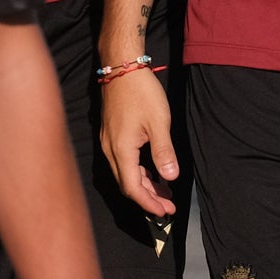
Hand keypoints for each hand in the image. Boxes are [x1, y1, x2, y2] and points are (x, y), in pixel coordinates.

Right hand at [98, 66, 178, 216]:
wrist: (121, 66)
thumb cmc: (140, 91)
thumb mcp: (159, 122)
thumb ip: (164, 152)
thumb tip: (170, 178)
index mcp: (121, 149)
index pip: (132, 188)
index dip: (149, 203)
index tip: (165, 212)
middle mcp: (110, 149)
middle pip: (127, 184)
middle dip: (148, 198)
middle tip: (169, 207)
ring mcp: (109, 142)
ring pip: (125, 173)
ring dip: (144, 186)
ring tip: (165, 193)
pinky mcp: (111, 135)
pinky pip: (123, 162)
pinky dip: (138, 172)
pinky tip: (153, 173)